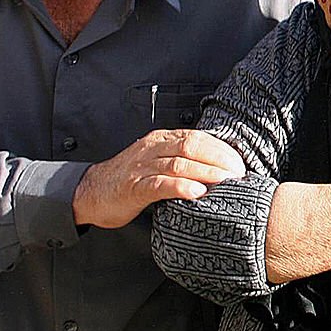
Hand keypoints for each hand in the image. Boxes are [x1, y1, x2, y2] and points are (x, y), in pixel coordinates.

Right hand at [73, 129, 244, 228]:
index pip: (197, 137)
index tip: (240, 162)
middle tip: (238, 174)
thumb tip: (216, 168)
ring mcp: (142, 167)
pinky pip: (159, 184)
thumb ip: (181, 160)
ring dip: (206, 172)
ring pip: (179, 163)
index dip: (221, 149)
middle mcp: (153, 149)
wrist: (90, 192)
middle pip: (192, 146)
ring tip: (226, 182)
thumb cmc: (129, 179)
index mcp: (161, 139)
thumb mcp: (157, 162)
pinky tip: (197, 192)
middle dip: (219, 159)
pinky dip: (180, 187)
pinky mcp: (134, 187)